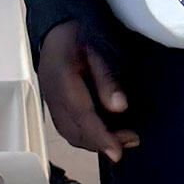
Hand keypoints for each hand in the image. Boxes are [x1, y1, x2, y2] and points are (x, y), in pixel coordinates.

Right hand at [36, 21, 138, 162]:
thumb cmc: (79, 36)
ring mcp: (51, 103)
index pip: (82, 115)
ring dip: (96, 144)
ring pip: (71, 134)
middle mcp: (53, 96)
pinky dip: (87, 138)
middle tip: (131, 140)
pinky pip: (68, 129)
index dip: (100, 137)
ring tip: (123, 140)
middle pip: (75, 132)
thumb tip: (120, 107)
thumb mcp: (98, 48)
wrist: (55, 31)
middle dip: (103, 143)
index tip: (118, 152)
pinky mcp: (54, 107)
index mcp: (63, 80)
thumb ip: (107, 79)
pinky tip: (104, 134)